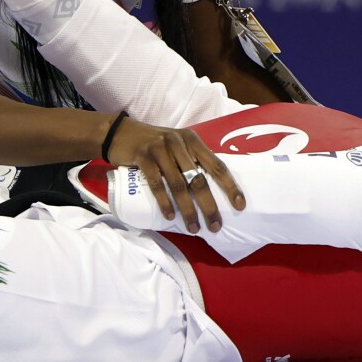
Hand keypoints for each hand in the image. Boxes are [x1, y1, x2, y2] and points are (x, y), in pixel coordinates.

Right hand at [106, 117, 245, 233]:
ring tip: (193, 227)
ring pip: (179, 184)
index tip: (240, 205)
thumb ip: (191, 160)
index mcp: (193, 141)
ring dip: (187, 209)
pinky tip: (170, 216)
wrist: (121, 134)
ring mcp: (160, 149)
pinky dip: (164, 202)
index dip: (230, 186)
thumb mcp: (177, 146)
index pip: (217, 165)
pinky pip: (156, 183)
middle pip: (199, 179)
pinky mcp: (143, 157)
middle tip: (215, 226)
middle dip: (209, 206)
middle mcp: (179, 143)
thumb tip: (211, 189)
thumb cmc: (155, 144)